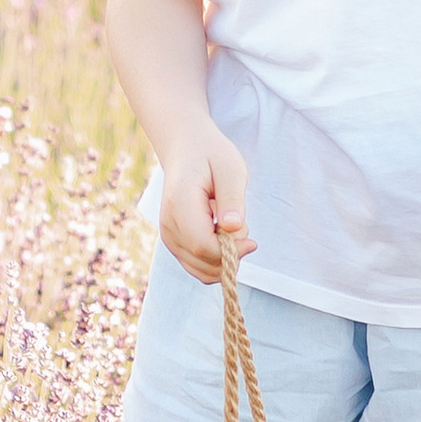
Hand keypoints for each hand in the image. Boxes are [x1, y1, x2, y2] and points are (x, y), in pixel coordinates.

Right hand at [159, 121, 252, 284]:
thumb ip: (232, 199)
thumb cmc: (212, 156)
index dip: (231, 251)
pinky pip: (198, 267)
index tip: (252, 240)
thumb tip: (234, 229)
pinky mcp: (175, 243)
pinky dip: (216, 260)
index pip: (203, 246)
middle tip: (240, 226)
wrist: (186, 150)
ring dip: (224, 259)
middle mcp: (168, 225)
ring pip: (200, 271)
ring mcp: (169, 237)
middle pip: (202, 263)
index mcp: (180, 204)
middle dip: (230, 256)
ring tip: (229, 228)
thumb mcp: (231, 169)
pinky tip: (222, 235)